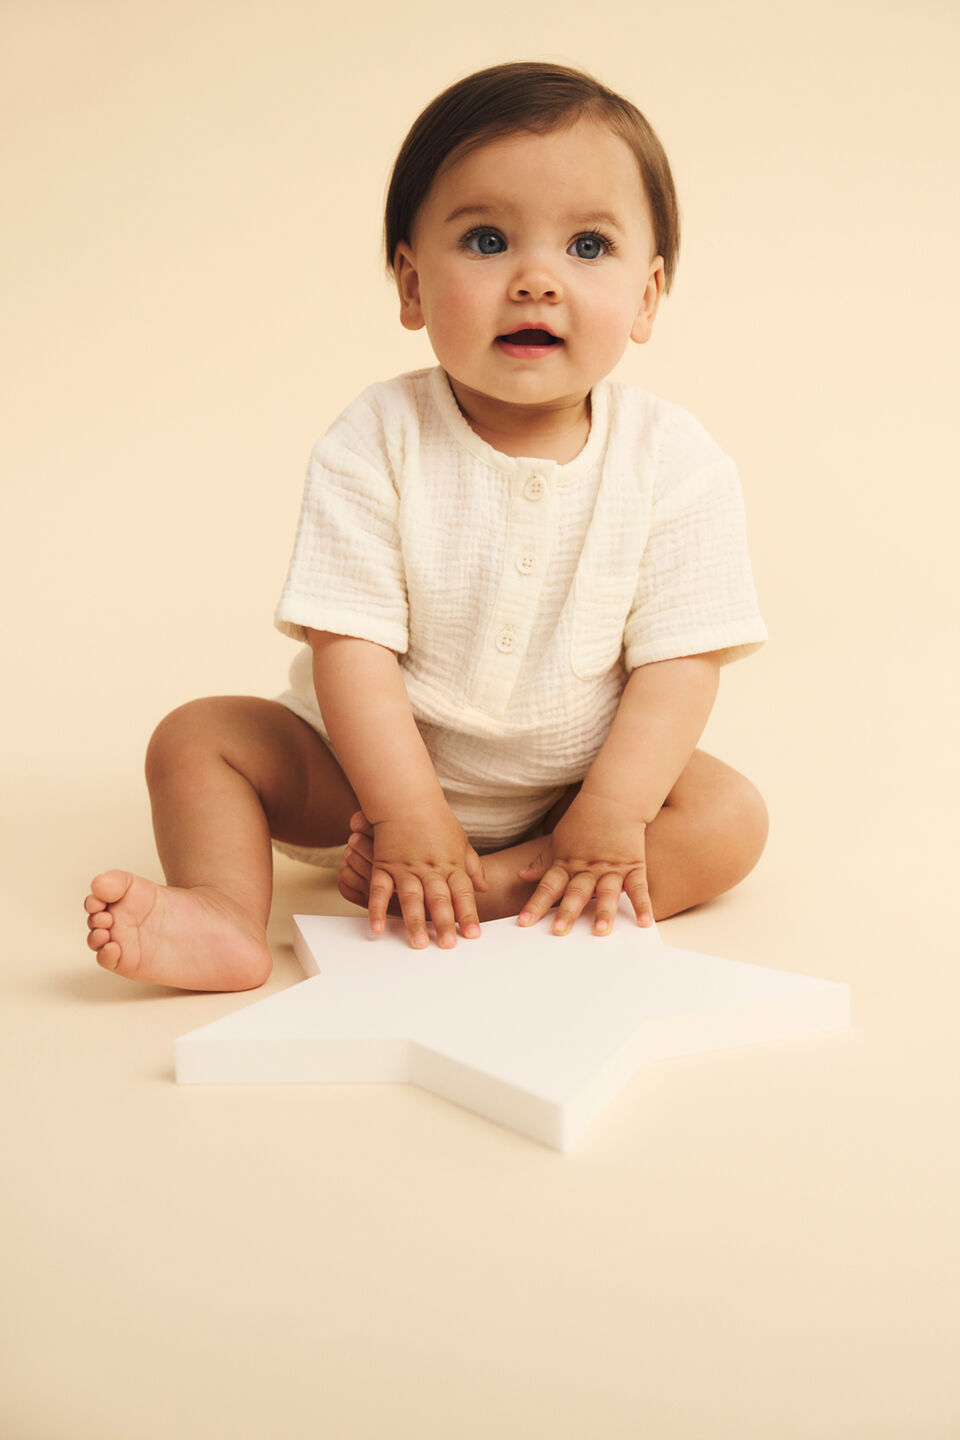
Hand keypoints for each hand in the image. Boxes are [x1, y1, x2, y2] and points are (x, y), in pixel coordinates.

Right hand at [368, 804, 487, 949]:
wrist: (407, 798)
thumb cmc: (436, 820)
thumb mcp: (461, 841)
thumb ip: (472, 867)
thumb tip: (483, 888)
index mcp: (451, 865)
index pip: (463, 894)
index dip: (468, 915)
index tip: (473, 935)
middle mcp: (430, 869)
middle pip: (439, 899)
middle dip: (444, 923)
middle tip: (448, 946)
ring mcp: (406, 868)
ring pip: (411, 898)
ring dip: (414, 922)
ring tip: (419, 944)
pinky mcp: (384, 866)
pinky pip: (379, 891)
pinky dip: (377, 910)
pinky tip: (376, 929)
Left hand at [515, 791, 652, 935]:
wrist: (613, 798)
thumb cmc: (583, 821)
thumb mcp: (559, 840)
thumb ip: (545, 863)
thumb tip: (522, 875)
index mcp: (567, 863)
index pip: (548, 886)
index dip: (536, 904)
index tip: (525, 922)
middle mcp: (588, 868)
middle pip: (576, 892)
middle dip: (568, 912)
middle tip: (559, 931)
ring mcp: (611, 867)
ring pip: (607, 892)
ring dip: (603, 911)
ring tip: (601, 931)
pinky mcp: (633, 865)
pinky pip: (638, 888)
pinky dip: (642, 905)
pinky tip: (644, 923)